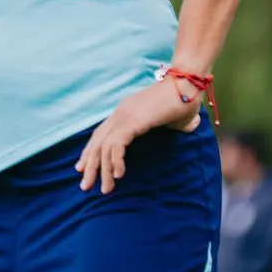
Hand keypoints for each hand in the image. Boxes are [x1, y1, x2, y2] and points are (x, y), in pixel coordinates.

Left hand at [75, 79, 200, 193]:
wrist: (188, 83)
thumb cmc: (183, 99)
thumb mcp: (170, 119)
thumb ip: (171, 126)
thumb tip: (186, 129)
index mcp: (125, 111)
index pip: (100, 134)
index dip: (90, 151)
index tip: (83, 168)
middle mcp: (121, 113)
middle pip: (97, 141)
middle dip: (90, 165)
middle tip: (86, 186)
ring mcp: (126, 115)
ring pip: (105, 146)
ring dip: (103, 170)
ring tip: (105, 189)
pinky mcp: (134, 121)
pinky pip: (117, 144)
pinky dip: (115, 160)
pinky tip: (119, 175)